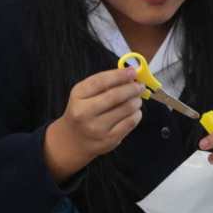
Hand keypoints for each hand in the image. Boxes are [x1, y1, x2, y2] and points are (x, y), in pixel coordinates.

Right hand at [43, 67, 143, 182]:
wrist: (72, 141)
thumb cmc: (81, 112)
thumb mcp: (83, 95)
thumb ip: (103, 84)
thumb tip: (129, 76)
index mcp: (77, 96)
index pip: (101, 81)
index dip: (119, 75)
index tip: (132, 71)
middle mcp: (84, 112)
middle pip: (115, 96)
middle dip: (132, 88)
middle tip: (139, 86)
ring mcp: (97, 128)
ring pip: (126, 109)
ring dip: (136, 101)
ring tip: (137, 99)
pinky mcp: (109, 140)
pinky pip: (130, 122)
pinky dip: (136, 114)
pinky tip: (135, 112)